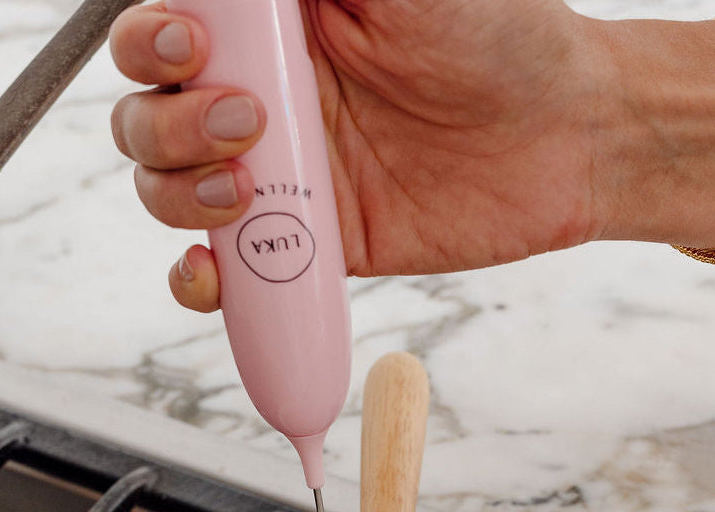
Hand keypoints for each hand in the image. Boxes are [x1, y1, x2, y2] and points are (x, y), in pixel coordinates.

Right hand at [109, 0, 604, 310]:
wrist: (566, 134)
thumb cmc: (496, 33)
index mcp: (268, 26)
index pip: (161, 34)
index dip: (147, 44)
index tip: (189, 44)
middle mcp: (261, 98)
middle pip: (149, 118)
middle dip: (168, 127)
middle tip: (249, 123)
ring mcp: (282, 177)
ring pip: (172, 191)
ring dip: (179, 195)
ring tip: (246, 192)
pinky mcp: (314, 245)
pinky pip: (232, 273)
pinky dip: (202, 283)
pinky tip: (212, 274)